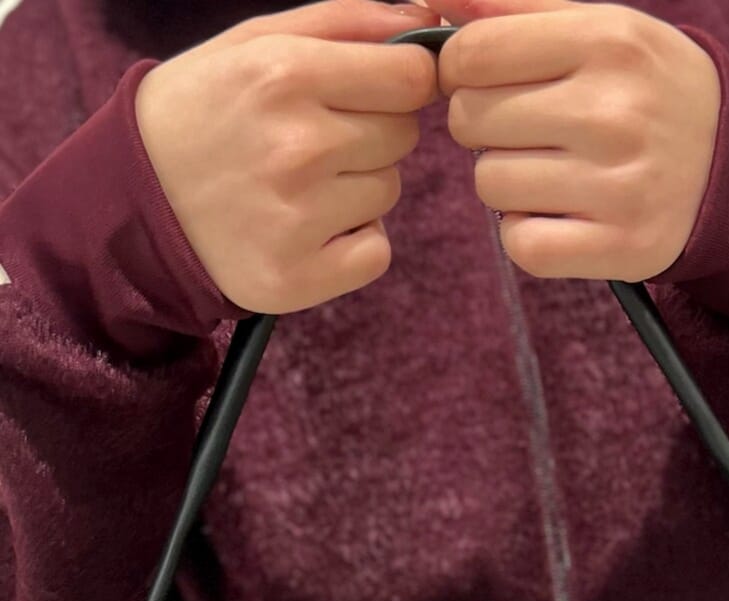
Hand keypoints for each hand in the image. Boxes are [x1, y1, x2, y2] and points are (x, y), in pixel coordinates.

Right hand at [134, 0, 441, 312]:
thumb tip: (426, 18)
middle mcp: (294, 147)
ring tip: (297, 184)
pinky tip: (306, 229)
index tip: (372, 92)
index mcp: (284, 75)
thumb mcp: (255, 43)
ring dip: (357, 187)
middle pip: (403, 135)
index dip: (400, 83)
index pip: (411, 79)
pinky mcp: (297, 278)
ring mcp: (296, 219)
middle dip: (371, 132)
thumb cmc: (203, 110)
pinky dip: (353, 244)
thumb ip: (345, 21)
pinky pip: (376, 253)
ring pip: (387, 191)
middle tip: (311, 141)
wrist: (132, 198)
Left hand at [423, 0, 720, 281]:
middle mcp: (614, 111)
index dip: (460, 70)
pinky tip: (558, 216)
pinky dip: (526, 235)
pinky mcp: (620, 246)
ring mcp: (619, 185)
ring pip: (491, 184)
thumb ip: (515, 9)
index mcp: (607, 41)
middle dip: (485, 126)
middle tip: (530, 130)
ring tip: (552, 171)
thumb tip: (431, 0)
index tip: (484, 81)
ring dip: (506, 181)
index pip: (473, 53)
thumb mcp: (600, 29)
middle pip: (472, 120)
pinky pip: (521, 245)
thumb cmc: (648, 89)